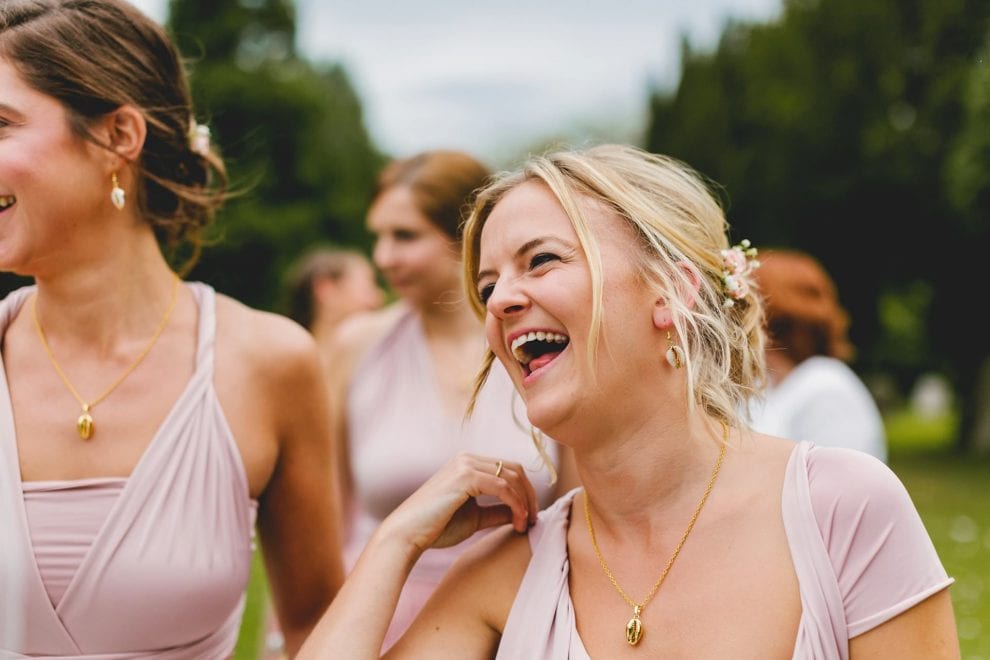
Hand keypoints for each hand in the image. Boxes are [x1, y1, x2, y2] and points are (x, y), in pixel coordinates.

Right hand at [381, 453, 538, 554]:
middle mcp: (467, 458)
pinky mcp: (465, 476)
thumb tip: (520, 513)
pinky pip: (503, 488)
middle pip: (515, 469)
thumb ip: (496, 512)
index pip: (508, 469)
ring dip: (525, 502)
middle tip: (533, 520)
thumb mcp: (474, 518)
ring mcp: (465, 464)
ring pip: (512, 476)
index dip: (525, 492)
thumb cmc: (435, 528)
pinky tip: (518, 522)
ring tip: (525, 524)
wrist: (407, 535)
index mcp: (467, 464)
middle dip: (530, 494)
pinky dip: (516, 504)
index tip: (530, 517)